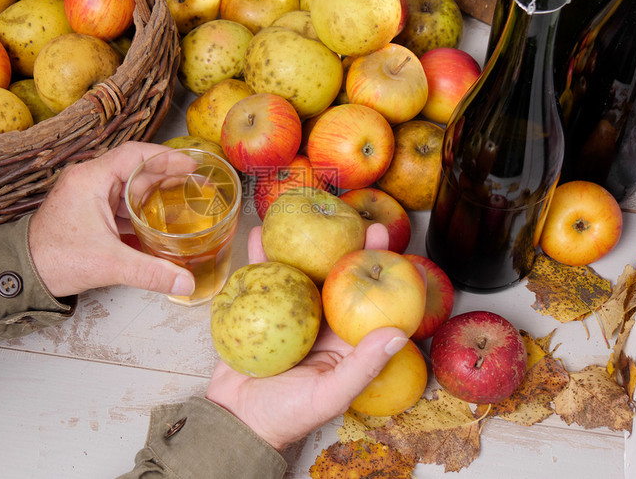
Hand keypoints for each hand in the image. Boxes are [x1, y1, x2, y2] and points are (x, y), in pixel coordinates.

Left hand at [29, 142, 194, 298]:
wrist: (21, 275)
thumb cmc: (52, 259)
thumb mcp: (108, 265)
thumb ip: (150, 272)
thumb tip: (185, 282)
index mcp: (90, 179)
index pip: (134, 154)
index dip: (166, 157)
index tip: (190, 164)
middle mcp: (88, 181)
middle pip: (135, 168)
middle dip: (167, 174)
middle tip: (195, 181)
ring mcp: (87, 196)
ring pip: (129, 186)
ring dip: (155, 191)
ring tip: (183, 198)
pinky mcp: (88, 211)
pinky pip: (120, 202)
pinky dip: (141, 207)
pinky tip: (159, 219)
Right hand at [205, 222, 408, 450]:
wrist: (237, 421)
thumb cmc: (286, 416)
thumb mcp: (329, 395)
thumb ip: (363, 366)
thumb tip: (398, 334)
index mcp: (344, 341)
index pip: (369, 300)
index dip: (382, 271)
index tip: (389, 242)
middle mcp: (320, 323)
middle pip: (336, 278)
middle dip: (345, 246)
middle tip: (356, 218)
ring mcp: (289, 314)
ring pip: (299, 271)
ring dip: (302, 243)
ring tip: (307, 213)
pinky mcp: (258, 311)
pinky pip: (260, 279)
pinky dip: (258, 256)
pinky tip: (259, 233)